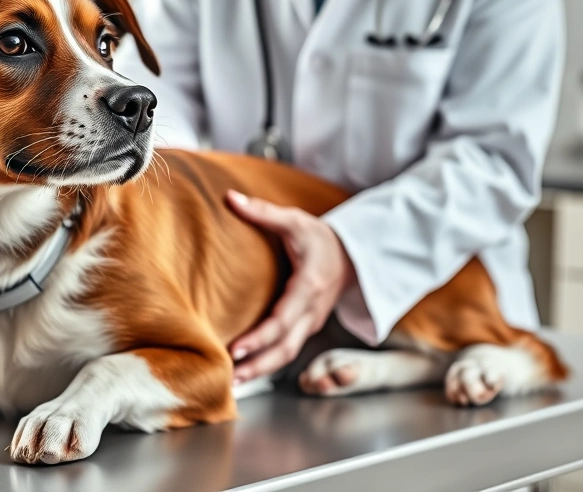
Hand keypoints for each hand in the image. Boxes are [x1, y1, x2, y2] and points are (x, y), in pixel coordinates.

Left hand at [227, 190, 353, 383]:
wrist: (352, 255)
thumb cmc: (320, 237)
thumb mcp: (295, 220)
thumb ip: (263, 212)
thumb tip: (230, 198)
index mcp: (309, 286)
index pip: (282, 320)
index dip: (260, 337)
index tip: (236, 348)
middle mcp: (312, 311)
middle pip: (285, 348)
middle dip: (258, 366)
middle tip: (230, 379)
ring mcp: (311, 322)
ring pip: (287, 355)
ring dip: (261, 371)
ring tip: (234, 384)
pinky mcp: (307, 328)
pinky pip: (288, 351)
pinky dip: (268, 364)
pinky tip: (246, 371)